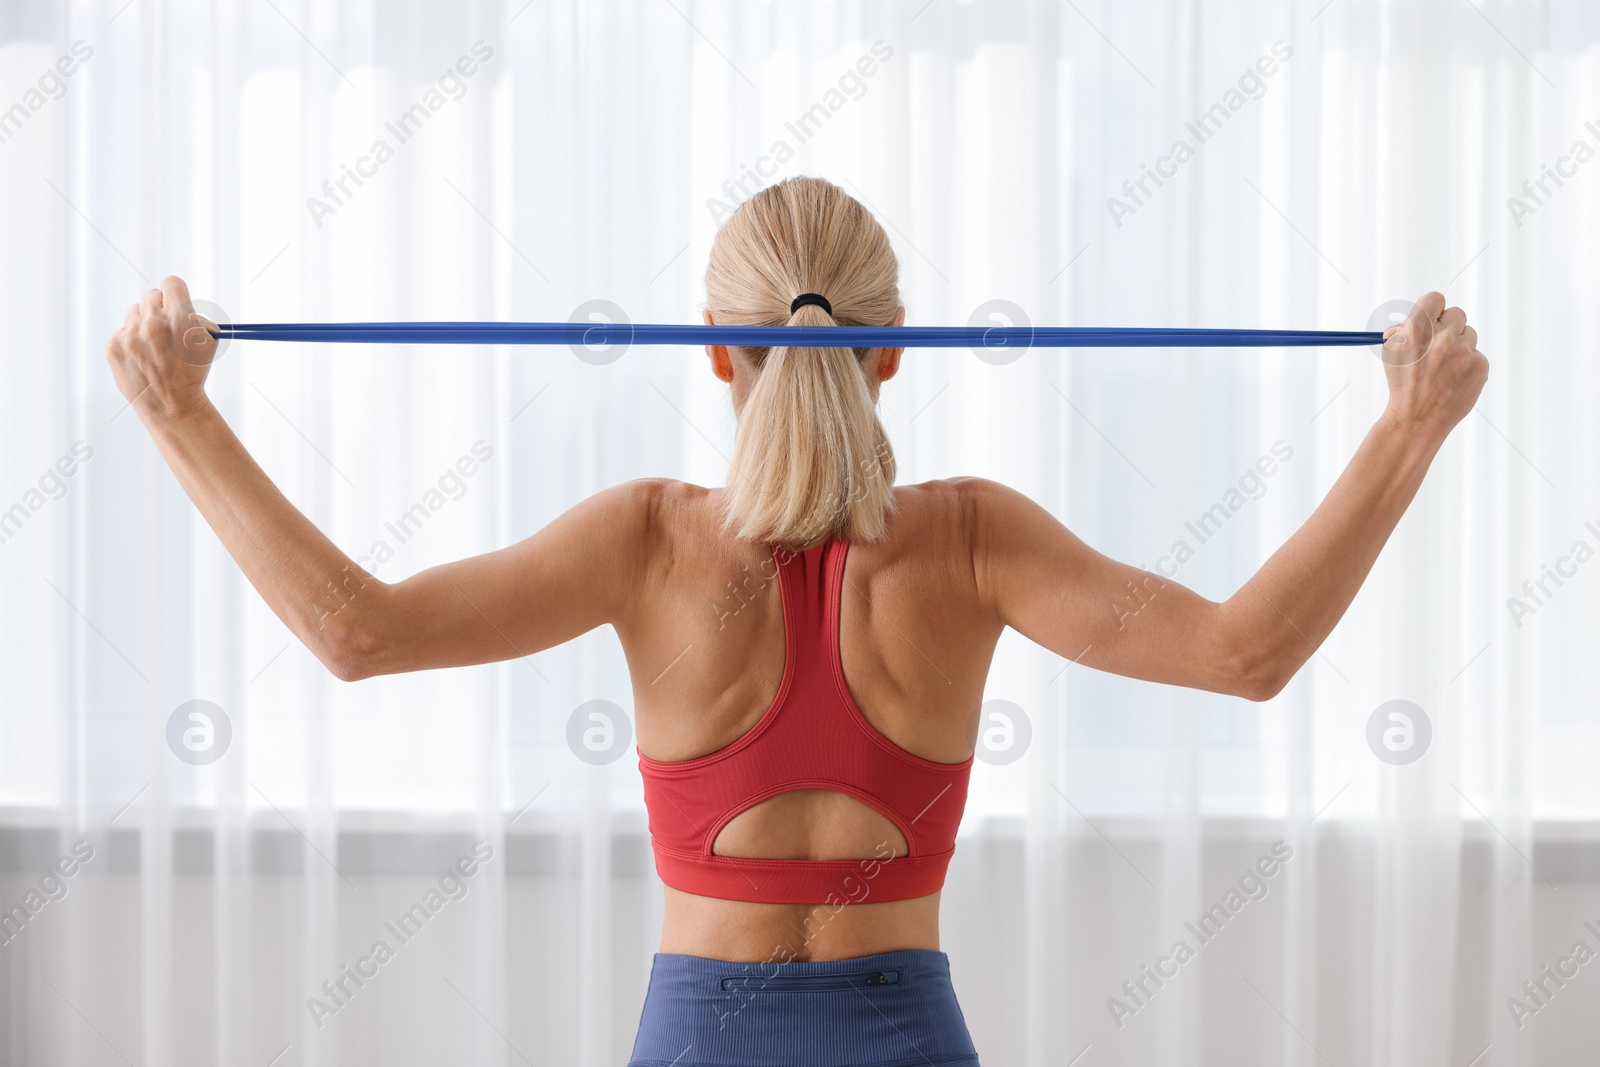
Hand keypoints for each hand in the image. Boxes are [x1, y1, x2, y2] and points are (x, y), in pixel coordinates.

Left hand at [106, 275, 218, 424]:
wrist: (171, 405)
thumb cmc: (193, 373)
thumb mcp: (209, 343)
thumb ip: (197, 317)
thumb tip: (183, 302)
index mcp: (180, 319)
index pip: (171, 284)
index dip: (175, 293)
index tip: (176, 302)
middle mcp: (153, 323)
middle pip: (152, 296)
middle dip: (160, 309)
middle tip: (167, 328)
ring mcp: (130, 335)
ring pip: (134, 311)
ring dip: (144, 323)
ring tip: (154, 346)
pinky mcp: (114, 346)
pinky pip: (122, 331)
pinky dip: (132, 341)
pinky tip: (142, 357)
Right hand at [1379, 291, 1488, 441]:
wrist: (1416, 420)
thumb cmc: (1401, 385)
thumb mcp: (1392, 353)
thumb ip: (1405, 329)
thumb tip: (1420, 316)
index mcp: (1417, 331)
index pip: (1435, 299)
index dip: (1432, 308)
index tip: (1432, 318)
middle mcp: (1443, 338)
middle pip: (1457, 313)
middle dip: (1448, 326)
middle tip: (1438, 343)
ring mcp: (1464, 353)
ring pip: (1469, 335)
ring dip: (1458, 346)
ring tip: (1443, 368)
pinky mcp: (1480, 367)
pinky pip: (1476, 356)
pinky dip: (1467, 365)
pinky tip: (1453, 380)